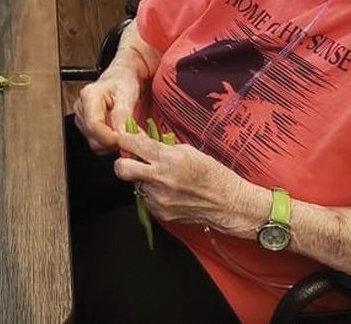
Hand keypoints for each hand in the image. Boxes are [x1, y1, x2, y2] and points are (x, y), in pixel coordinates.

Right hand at [72, 68, 141, 153]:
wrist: (121, 79)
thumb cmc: (123, 82)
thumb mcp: (127, 94)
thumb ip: (123, 115)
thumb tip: (122, 134)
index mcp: (89, 96)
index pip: (94, 125)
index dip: (111, 137)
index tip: (126, 140)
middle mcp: (81, 108)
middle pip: (93, 138)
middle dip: (113, 141)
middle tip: (130, 134)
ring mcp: (81, 119)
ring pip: (95, 144)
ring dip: (112, 143)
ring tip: (123, 130)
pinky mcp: (85, 127)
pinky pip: (97, 144)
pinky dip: (109, 143)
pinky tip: (116, 131)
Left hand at [114, 133, 256, 234]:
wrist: (228, 204)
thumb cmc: (212, 174)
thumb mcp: (188, 151)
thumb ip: (162, 146)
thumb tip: (139, 138)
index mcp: (170, 158)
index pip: (134, 144)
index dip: (125, 139)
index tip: (124, 138)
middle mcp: (161, 179)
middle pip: (122, 169)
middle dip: (122, 162)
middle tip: (131, 160)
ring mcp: (159, 198)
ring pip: (135, 184)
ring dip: (142, 179)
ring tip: (160, 178)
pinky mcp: (160, 213)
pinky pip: (146, 199)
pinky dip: (152, 193)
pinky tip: (168, 191)